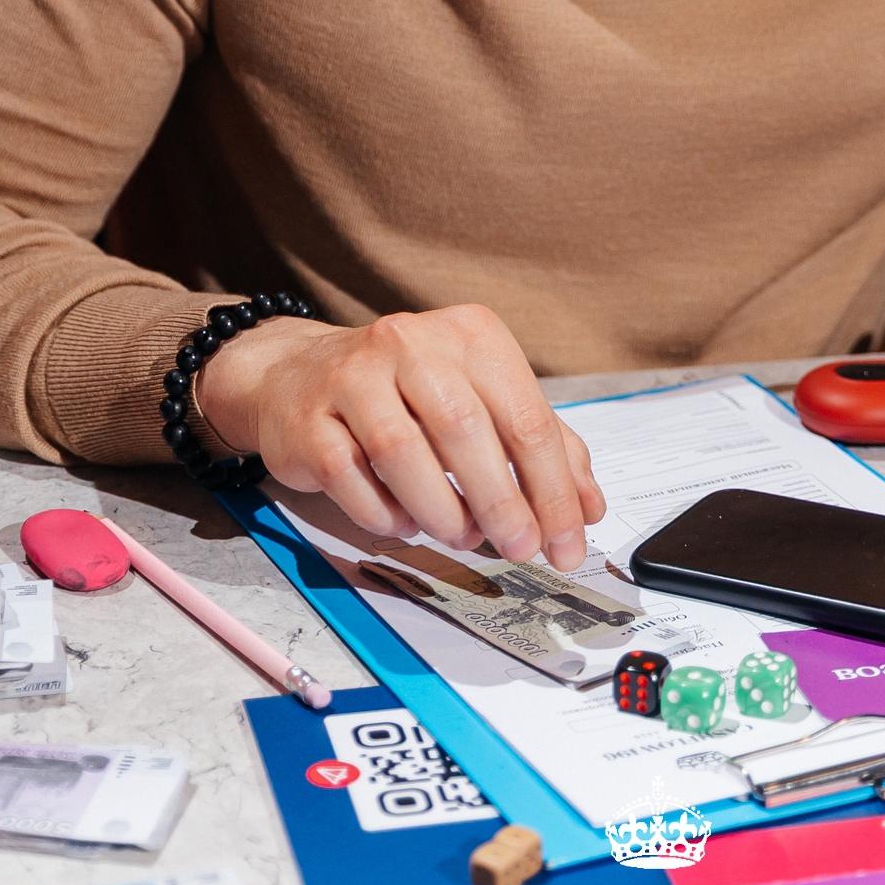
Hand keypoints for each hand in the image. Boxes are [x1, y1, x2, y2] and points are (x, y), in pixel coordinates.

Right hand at [195, 303, 606, 568]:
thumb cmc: (405, 393)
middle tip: (522, 549)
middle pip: (468, 431)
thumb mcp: (480, 400)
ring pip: (405, 452)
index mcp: (469, 334)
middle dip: (503, 504)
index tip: (567, 542)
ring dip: (443, 511)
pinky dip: (387, 513)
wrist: (298, 376)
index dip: (554, 489)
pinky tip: (406, 522)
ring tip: (463, 535)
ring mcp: (354, 376)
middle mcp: (411, 342)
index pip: (526, 416)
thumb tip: (587, 508)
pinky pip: (353, 476)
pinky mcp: (311, 418)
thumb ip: (539, 446)